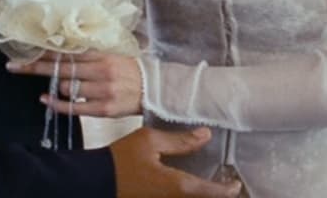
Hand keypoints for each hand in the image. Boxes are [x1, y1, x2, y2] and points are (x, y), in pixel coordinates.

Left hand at [7, 50, 142, 117]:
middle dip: (35, 66)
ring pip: (67, 86)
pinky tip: (45, 100)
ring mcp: (102, 90)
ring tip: (54, 86)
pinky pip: (74, 107)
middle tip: (13, 66)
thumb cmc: (129, 69)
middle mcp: (101, 70)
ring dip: (56, 86)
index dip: (45, 51)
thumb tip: (61, 46)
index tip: (25, 49)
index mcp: (103, 53)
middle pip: (61, 67)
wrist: (153, 89)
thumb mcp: (112, 53)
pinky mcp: (103, 109)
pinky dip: (57, 104)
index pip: (68, 51)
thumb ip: (90, 51)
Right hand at [110, 127, 241, 197]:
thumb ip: (180, 140)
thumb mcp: (149, 141)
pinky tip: (184, 186)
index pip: (213, 193)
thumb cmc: (118, 161)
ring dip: (201, 194)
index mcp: (177, 186)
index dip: (228, 190)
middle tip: (225, 187)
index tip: (235, 184)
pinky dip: (186, 194)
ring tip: (207, 187)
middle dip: (216, 195)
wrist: (91, 180)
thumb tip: (205, 135)